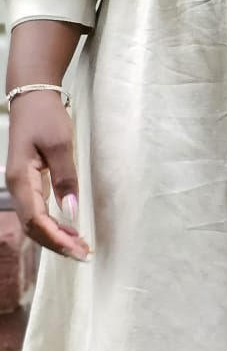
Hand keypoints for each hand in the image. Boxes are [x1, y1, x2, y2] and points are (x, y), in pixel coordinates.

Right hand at [5, 90, 88, 260]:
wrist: (33, 96)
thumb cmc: (46, 117)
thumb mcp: (61, 144)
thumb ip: (66, 178)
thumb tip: (71, 210)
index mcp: (21, 179)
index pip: (35, 220)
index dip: (56, 238)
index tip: (78, 249)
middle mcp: (18, 186)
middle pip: (33, 227)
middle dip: (57, 243)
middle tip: (84, 254)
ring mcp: (23, 186)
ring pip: (35, 222)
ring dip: (56, 237)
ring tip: (80, 247)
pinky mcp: (31, 183)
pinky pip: (38, 212)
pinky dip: (53, 225)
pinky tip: (70, 231)